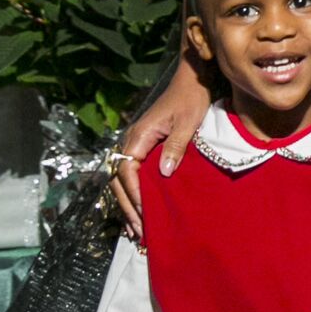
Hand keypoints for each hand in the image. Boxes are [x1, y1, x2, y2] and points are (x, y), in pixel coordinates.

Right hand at [113, 55, 211, 235]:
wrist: (191, 79)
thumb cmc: (191, 98)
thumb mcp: (188, 122)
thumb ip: (176, 147)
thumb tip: (164, 173)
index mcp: (139, 135)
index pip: (126, 169)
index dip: (134, 193)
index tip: (144, 213)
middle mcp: (131, 140)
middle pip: (119, 180)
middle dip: (128, 207)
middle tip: (140, 232)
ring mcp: (135, 144)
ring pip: (122, 180)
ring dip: (128, 205)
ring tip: (137, 231)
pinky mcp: (143, 147)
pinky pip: (131, 175)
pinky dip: (133, 195)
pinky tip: (140, 213)